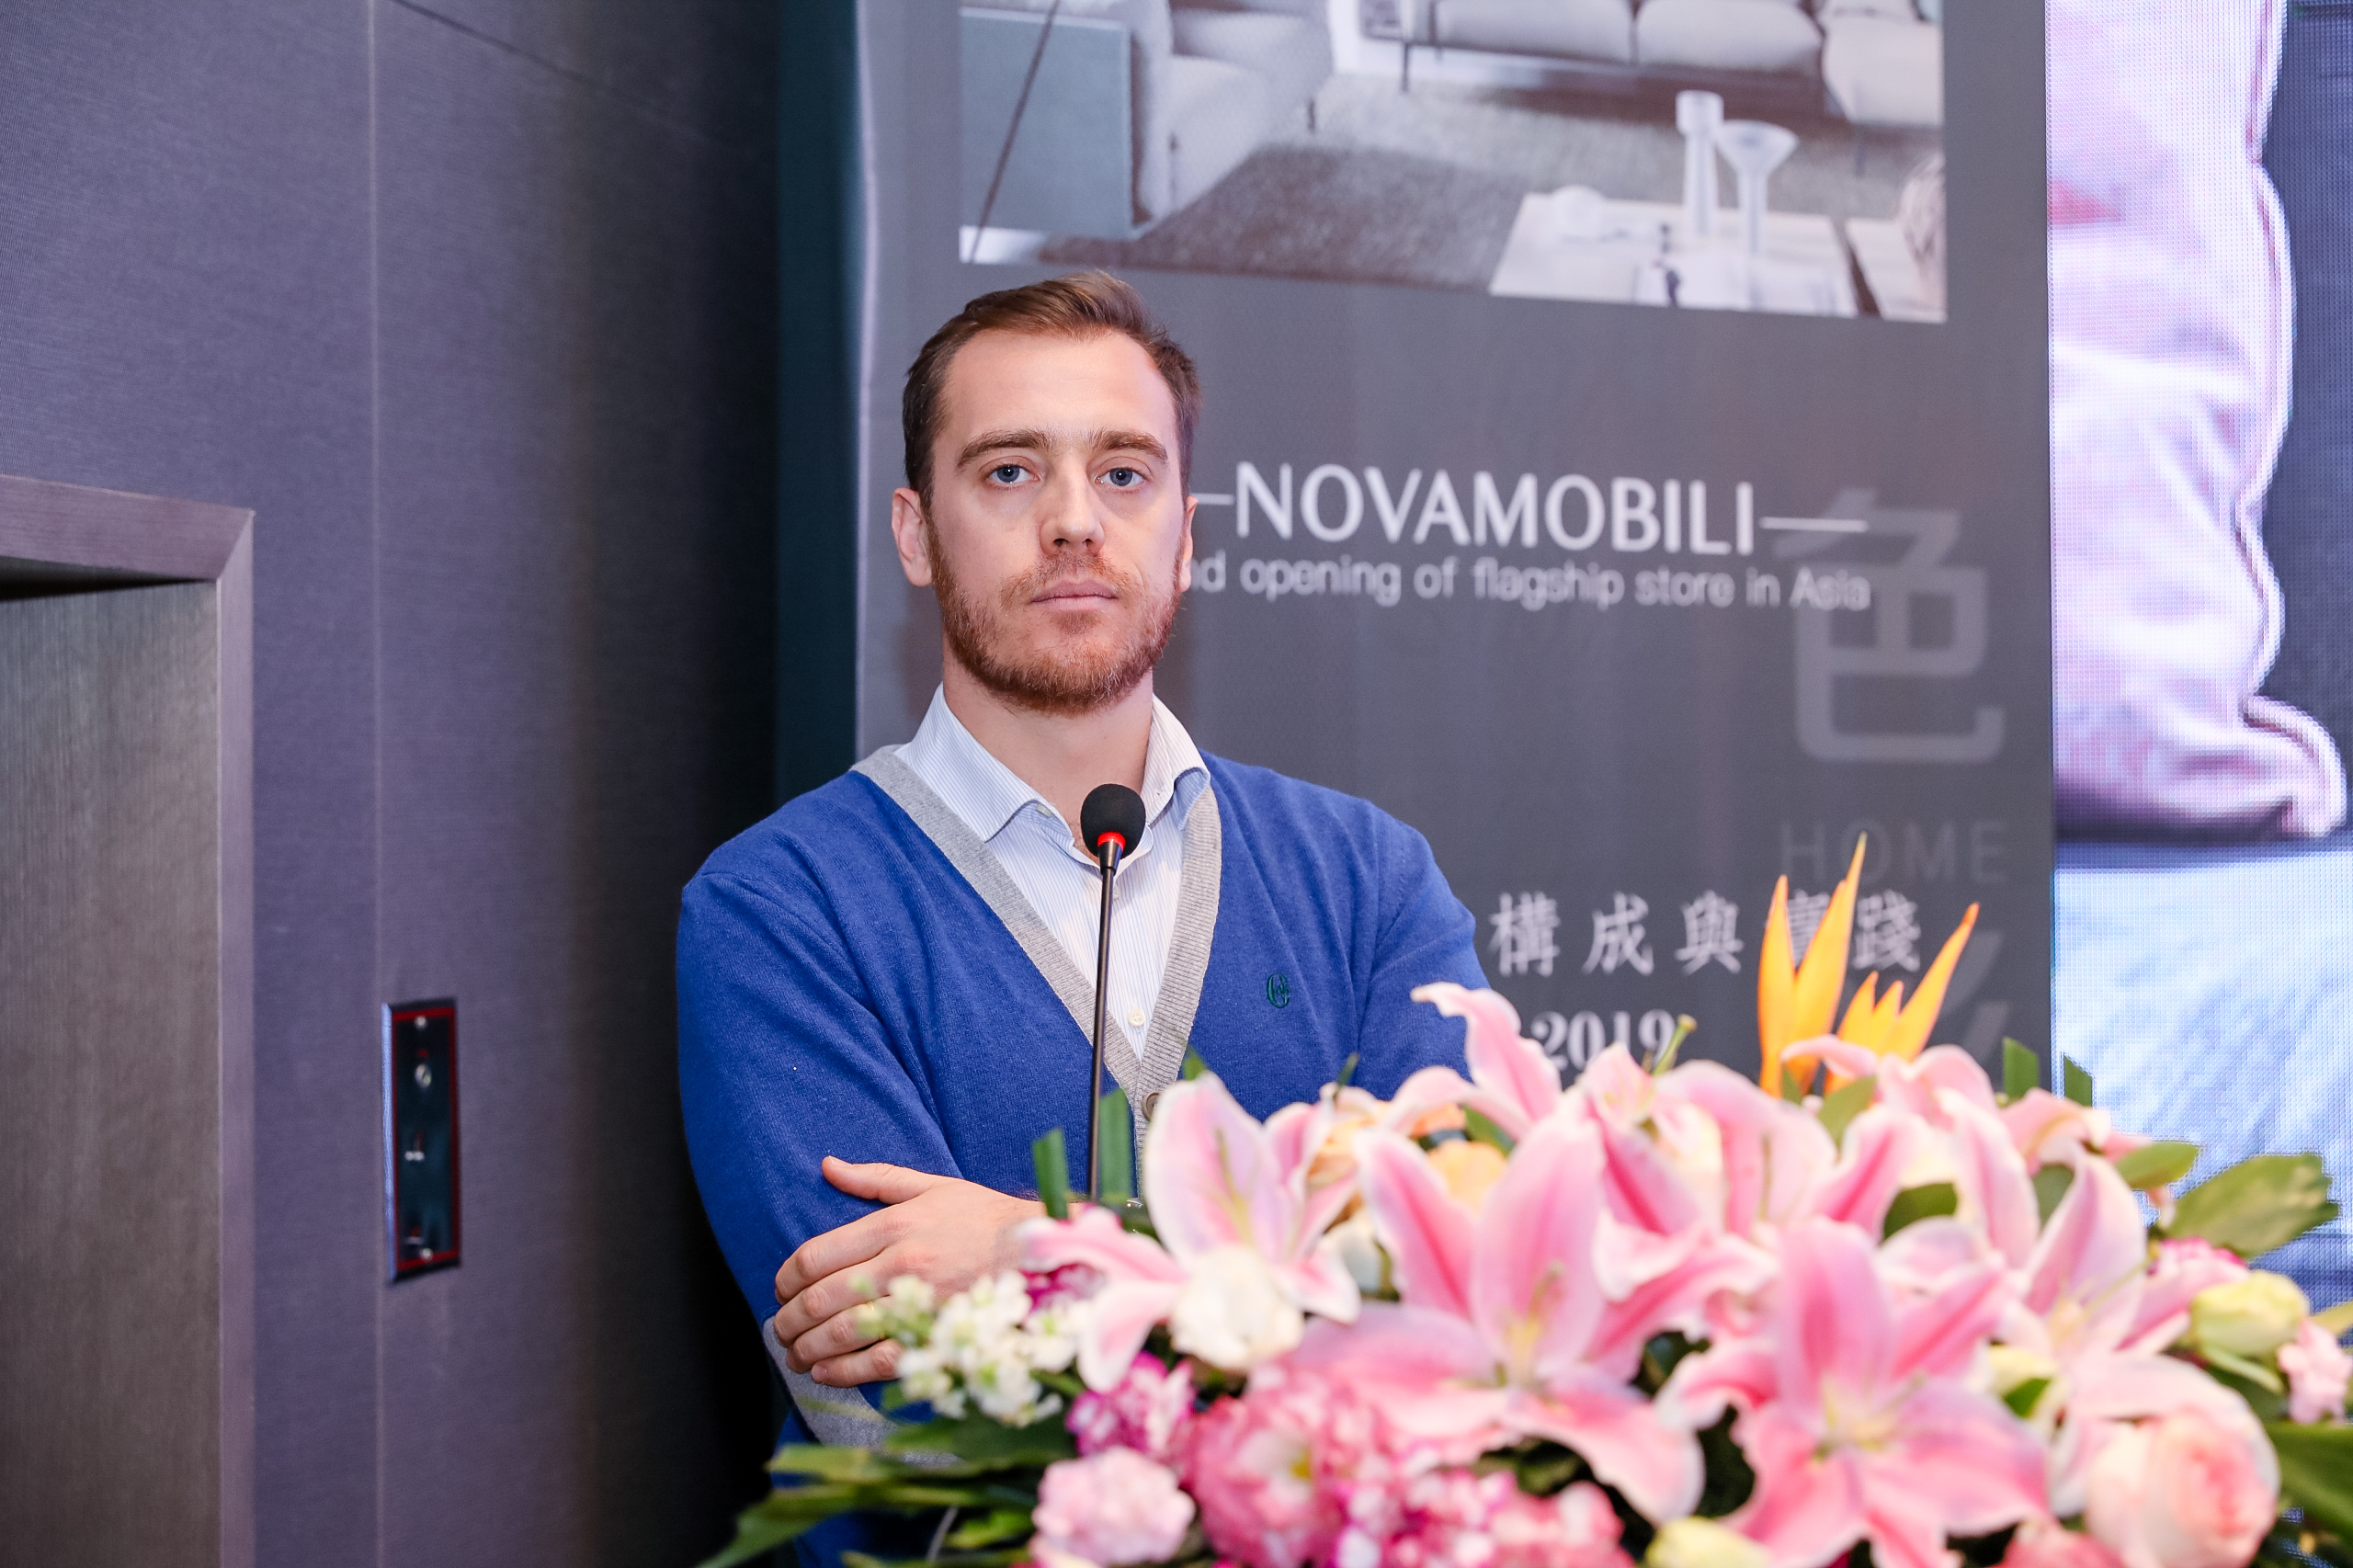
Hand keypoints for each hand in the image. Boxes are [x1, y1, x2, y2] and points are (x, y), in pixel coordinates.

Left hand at [771, 1157, 1041, 1387]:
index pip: (817, 1255)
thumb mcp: (931, 1186)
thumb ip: (875, 1178)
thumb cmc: (984, 1217)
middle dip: (789, 1319)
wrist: (1039, 1254)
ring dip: (807, 1348)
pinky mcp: (936, 1336)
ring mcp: (918, 1304)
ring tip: (794, 1354)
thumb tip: (827, 1165)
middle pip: (821, 1298)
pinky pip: (878, 1362)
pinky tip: (825, 1371)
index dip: (787, 1277)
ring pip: (842, 1333)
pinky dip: (843, 1371)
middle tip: (780, 1328)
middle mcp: (900, 1264)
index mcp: (894, 1225)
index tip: (780, 1289)